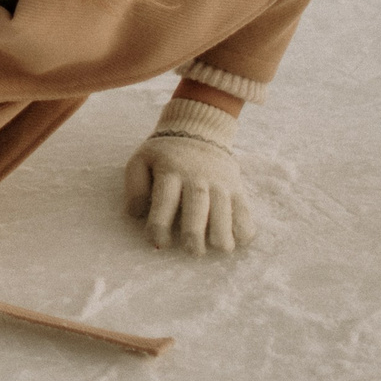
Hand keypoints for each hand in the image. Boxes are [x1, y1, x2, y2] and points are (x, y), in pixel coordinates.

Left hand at [123, 98, 255, 253]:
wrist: (198, 130)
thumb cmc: (165, 155)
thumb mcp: (141, 161)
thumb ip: (135, 187)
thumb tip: (135, 215)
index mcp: (169, 171)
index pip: (164, 202)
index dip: (159, 228)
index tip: (158, 242)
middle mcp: (196, 178)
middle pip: (197, 209)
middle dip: (195, 236)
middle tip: (193, 251)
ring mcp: (220, 182)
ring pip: (225, 211)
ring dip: (223, 234)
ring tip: (219, 248)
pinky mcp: (237, 187)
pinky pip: (245, 210)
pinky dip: (244, 228)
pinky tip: (237, 240)